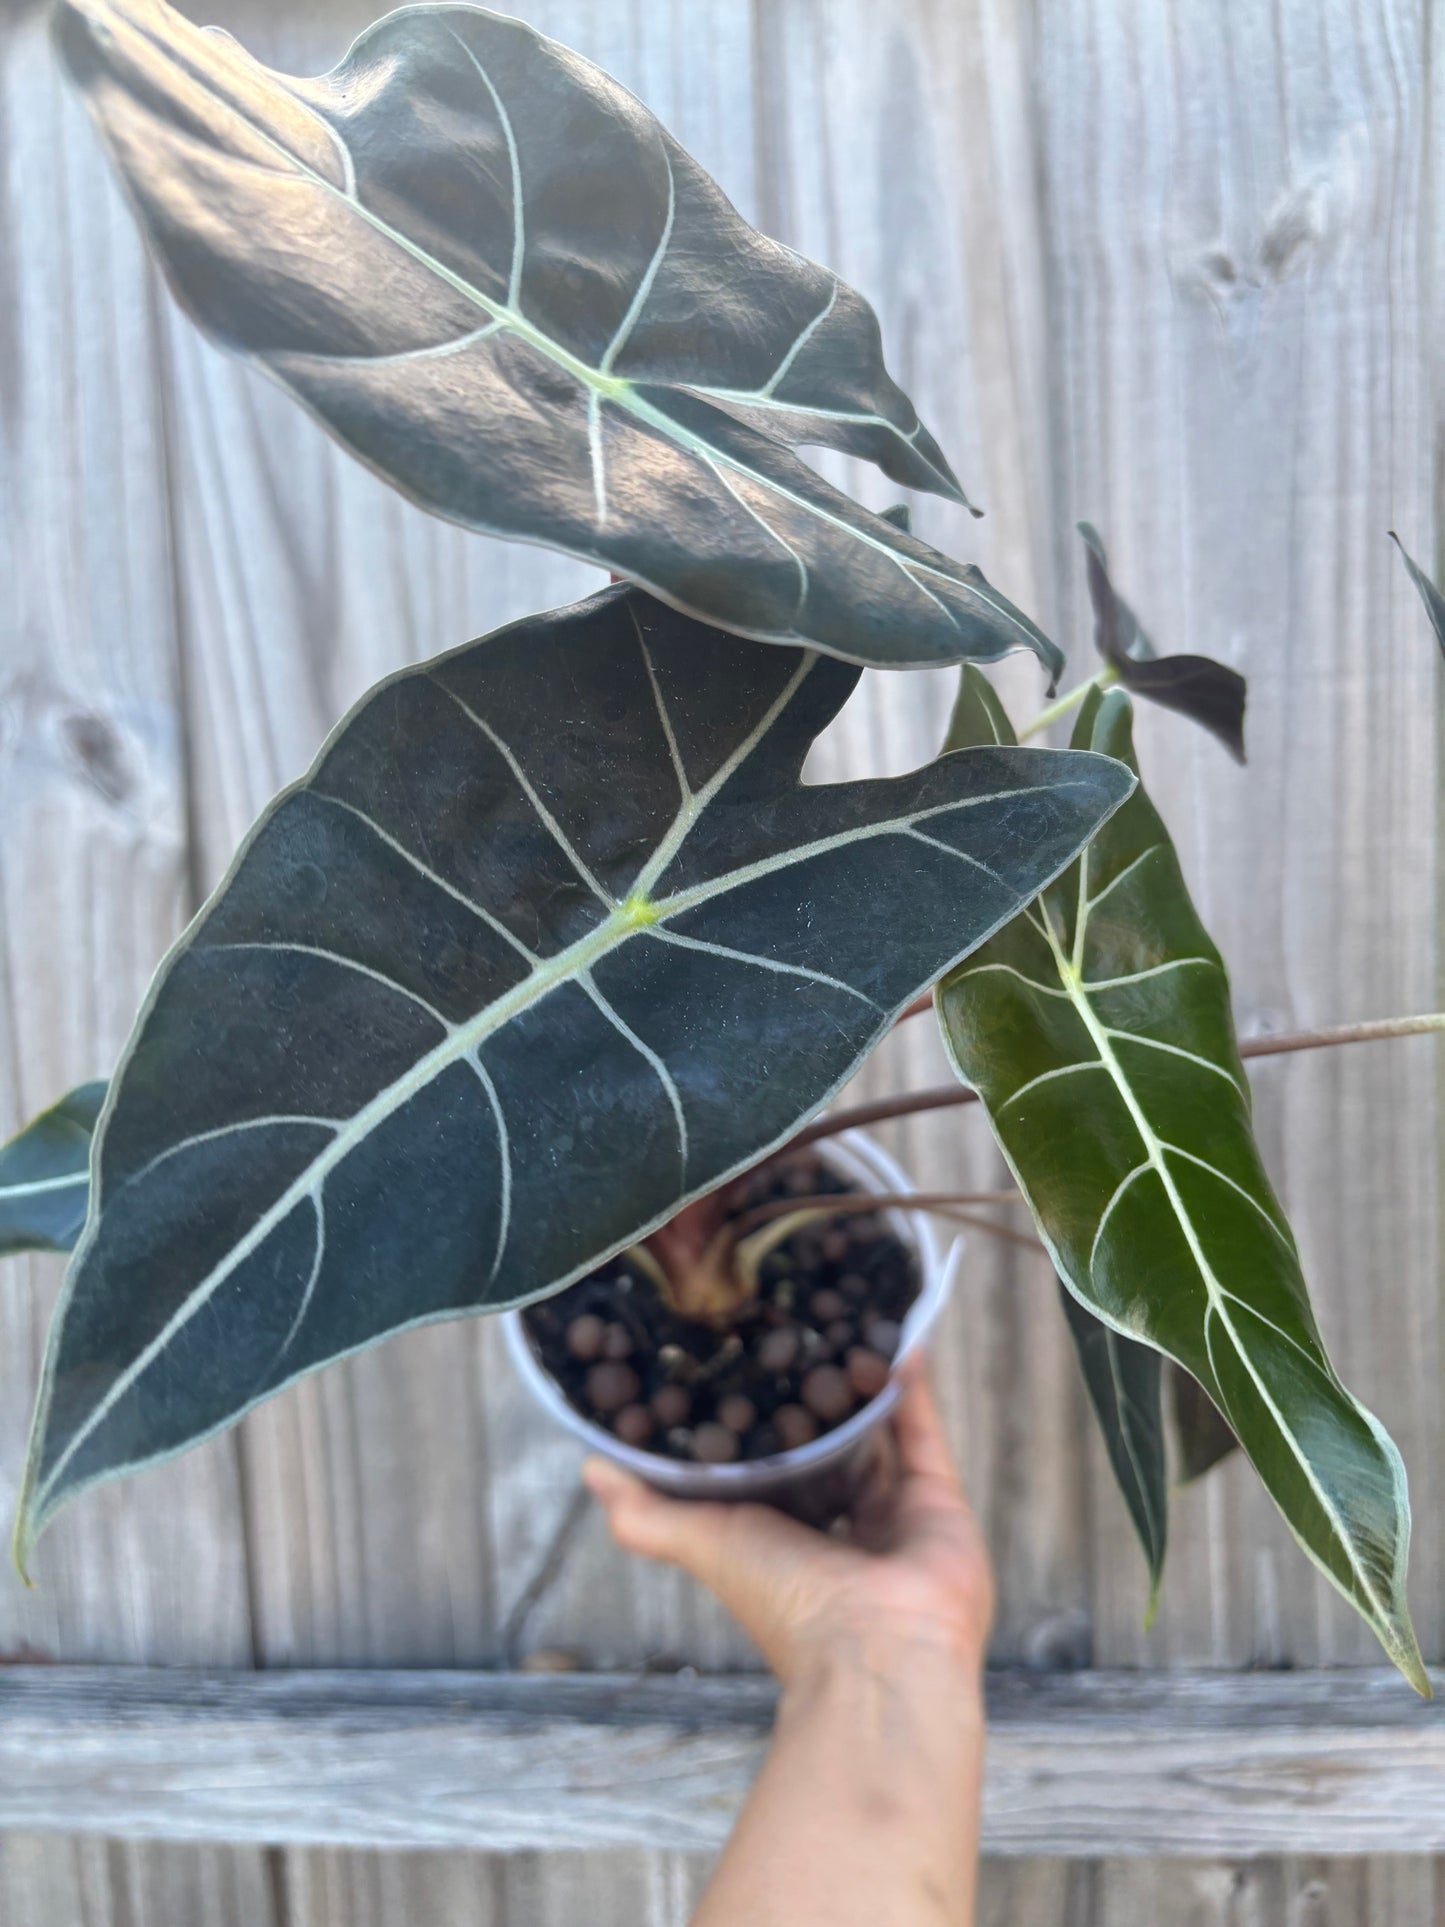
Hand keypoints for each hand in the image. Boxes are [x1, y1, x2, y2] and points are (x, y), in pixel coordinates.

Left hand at [584, 1356, 993, 1688]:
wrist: (880, 1652)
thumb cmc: (784, 1600)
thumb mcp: (702, 1545)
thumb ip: (645, 1513)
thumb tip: (591, 1469)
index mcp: (781, 1538)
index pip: (764, 1468)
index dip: (751, 1418)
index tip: (731, 1359)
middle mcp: (837, 1525)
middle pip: (823, 1446)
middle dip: (810, 1394)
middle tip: (792, 1326)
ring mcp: (891, 1510)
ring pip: (875, 1430)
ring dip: (860, 1379)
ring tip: (842, 1317)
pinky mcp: (937, 1496)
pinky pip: (922, 1428)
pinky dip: (910, 1383)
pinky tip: (895, 1331)